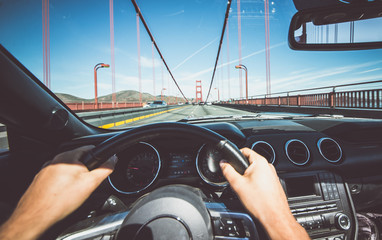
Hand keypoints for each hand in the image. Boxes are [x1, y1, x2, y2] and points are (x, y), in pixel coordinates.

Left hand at [0, 145, 116, 239]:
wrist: (36, 216)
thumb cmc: (60, 201)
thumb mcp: (90, 184)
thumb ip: (104, 169)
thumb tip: (113, 160)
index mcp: (68, 157)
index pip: (89, 148)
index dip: (99, 156)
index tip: (103, 164)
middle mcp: (55, 160)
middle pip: (77, 160)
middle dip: (86, 169)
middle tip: (88, 183)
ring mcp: (46, 170)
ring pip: (66, 170)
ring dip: (74, 177)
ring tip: (75, 192)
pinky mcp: (40, 180)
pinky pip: (57, 178)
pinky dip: (63, 184)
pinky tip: (64, 195)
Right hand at [220, 148, 308, 239]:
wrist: (274, 217)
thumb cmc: (260, 202)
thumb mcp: (237, 185)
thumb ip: (228, 171)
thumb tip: (223, 164)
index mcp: (260, 162)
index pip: (245, 150)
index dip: (235, 155)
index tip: (229, 162)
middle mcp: (268, 167)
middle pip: (249, 162)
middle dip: (241, 170)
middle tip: (237, 181)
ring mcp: (272, 175)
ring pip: (255, 172)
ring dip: (248, 178)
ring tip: (245, 190)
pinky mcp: (274, 184)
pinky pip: (261, 179)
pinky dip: (255, 184)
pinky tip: (253, 194)